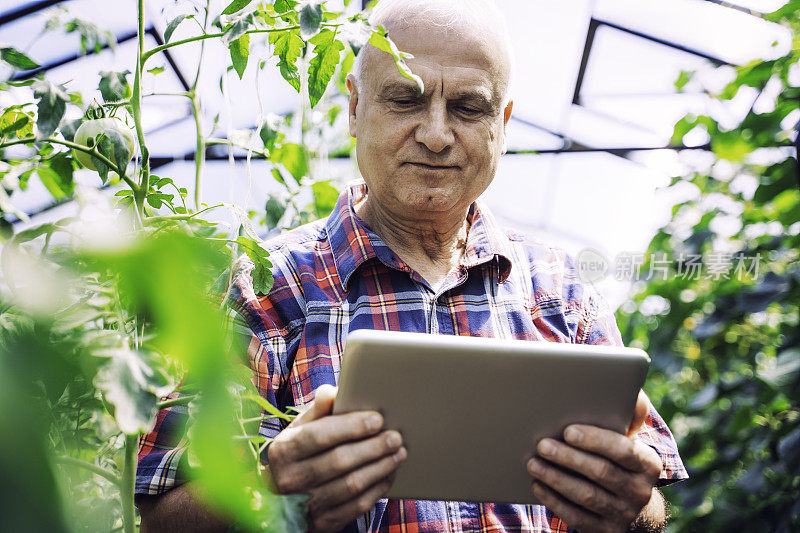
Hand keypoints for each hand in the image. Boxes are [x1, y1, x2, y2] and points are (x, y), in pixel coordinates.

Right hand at [266, 385, 406, 532]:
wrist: (281, 499)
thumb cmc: (298, 455)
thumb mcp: (299, 430)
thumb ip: (317, 410)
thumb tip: (332, 391)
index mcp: (284, 450)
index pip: (320, 435)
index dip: (351, 427)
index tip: (377, 419)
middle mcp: (291, 479)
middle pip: (339, 461)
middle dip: (373, 448)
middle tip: (395, 437)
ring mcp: (306, 505)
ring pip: (351, 485)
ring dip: (380, 468)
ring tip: (399, 453)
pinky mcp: (323, 523)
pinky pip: (357, 507)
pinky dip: (377, 489)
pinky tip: (388, 474)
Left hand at [526, 390, 662, 532]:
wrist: (635, 508)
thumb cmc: (619, 460)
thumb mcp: (628, 439)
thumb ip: (628, 414)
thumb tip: (632, 393)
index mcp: (648, 463)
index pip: (623, 450)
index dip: (595, 440)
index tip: (568, 430)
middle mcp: (640, 491)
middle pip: (601, 472)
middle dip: (568, 457)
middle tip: (541, 444)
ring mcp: (624, 514)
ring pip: (587, 496)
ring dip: (556, 478)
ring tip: (532, 463)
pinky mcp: (606, 531)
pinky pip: (577, 517)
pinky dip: (555, 501)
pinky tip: (538, 486)